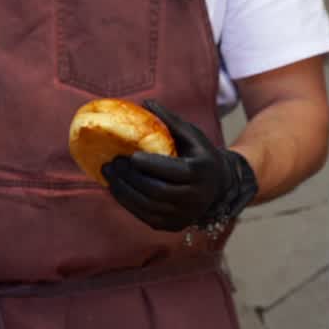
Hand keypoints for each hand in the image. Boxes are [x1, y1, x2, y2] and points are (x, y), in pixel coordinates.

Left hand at [101, 100, 257, 231]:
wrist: (219, 187)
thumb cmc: (200, 155)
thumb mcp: (192, 136)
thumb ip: (170, 121)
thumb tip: (145, 103)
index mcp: (199, 173)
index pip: (171, 171)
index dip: (149, 165)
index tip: (130, 156)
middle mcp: (193, 198)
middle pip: (155, 191)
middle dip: (130, 178)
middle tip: (112, 163)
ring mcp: (183, 215)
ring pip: (147, 206)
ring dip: (123, 191)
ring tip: (108, 174)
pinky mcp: (172, 225)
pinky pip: (144, 216)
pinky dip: (127, 202)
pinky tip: (116, 187)